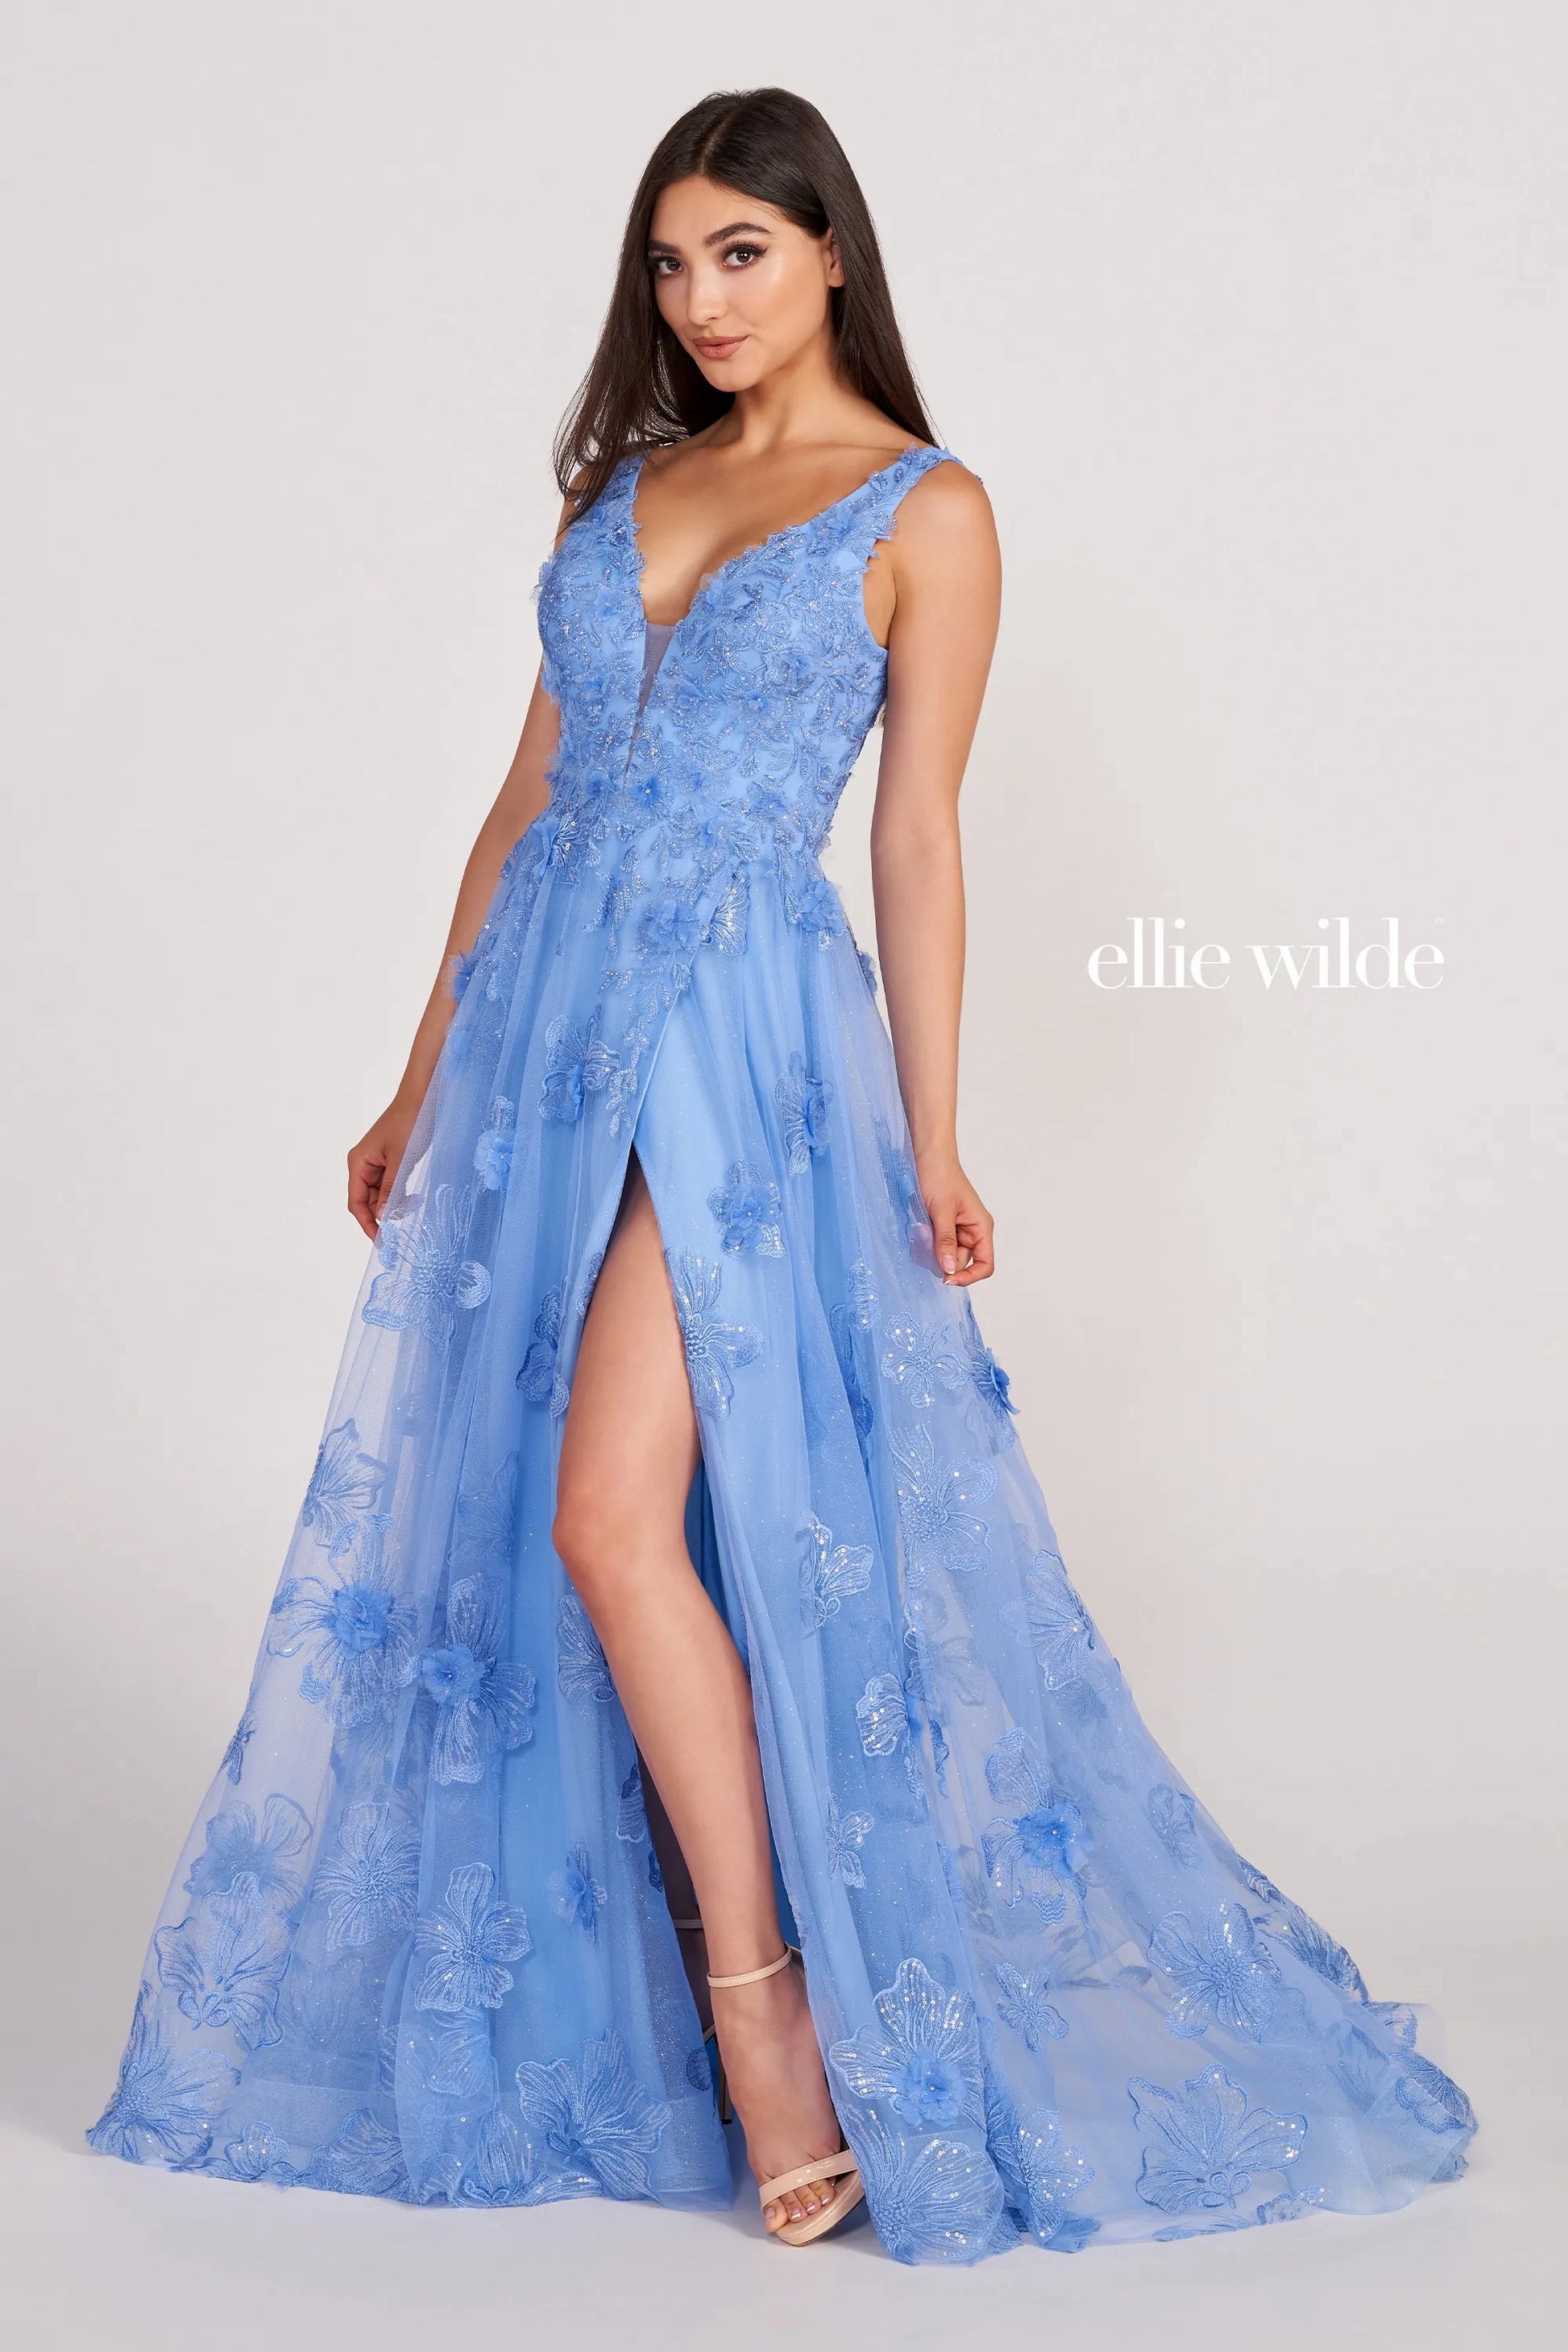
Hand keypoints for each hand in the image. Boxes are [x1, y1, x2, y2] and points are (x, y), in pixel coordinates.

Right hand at [347, 1101, 417, 1241]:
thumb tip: (382, 1216)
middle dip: (383, 1214)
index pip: (356, 1202)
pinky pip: (390, 1185)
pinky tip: (413, 1197)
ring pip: (380, 1195)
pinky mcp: (390, 1161)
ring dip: (394, 1204)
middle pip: (367, 1201)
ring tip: (413, 1204)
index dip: (367, 1224)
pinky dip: (400, 1194)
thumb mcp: (401, 1159)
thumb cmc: (409, 1121)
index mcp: (358, 1163)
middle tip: (403, 1226)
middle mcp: (363, 1165)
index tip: (381, 1241)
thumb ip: (390, 1189)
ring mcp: (376, 1163)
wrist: (422, 1097)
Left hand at [917, 1149, 994, 1285]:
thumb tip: (949, 1269)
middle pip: (960, 1262)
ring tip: (921, 1230)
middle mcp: (972, 1231)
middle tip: (925, 1243)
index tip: (947, 1279)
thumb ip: (946, 1240)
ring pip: (945, 1254)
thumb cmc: (939, 1175)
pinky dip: (926, 1242)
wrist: (927, 1154)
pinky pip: (936, 1244)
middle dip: (942, 1259)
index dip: (969, 1277)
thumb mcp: (942, 1209)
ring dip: (932, 1249)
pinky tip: (919, 1228)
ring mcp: (956, 1229)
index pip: (985, 1264)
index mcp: (981, 1227)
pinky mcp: (941, 1226)